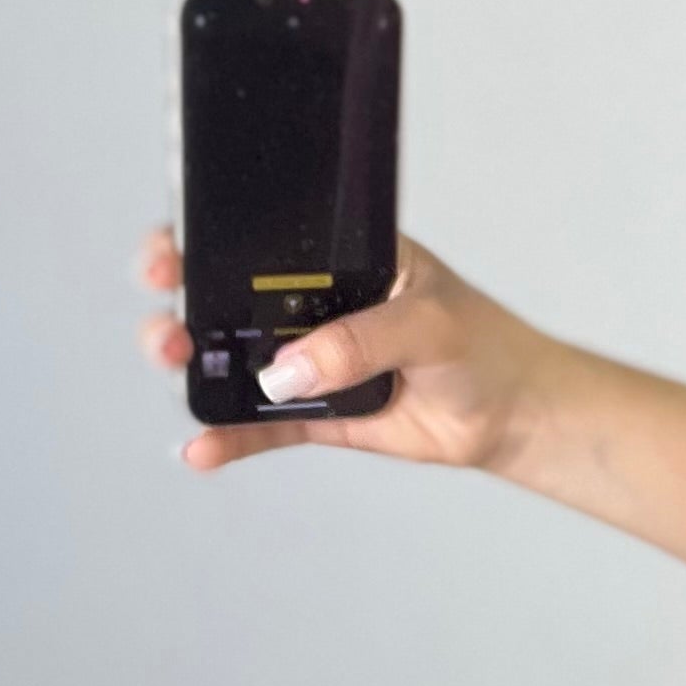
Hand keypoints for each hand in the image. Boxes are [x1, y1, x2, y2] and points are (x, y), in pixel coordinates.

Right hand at [136, 225, 567, 474]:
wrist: (513, 415)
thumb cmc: (483, 347)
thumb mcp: (429, 324)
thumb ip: (362, 341)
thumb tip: (289, 370)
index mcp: (335, 256)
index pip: (256, 238)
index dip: (203, 240)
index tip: (172, 253)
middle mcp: (309, 303)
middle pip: (223, 298)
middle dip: (182, 307)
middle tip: (172, 327)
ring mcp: (307, 359)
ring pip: (233, 361)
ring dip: (195, 368)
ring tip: (179, 371)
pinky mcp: (315, 415)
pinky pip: (259, 426)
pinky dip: (229, 437)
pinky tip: (202, 448)